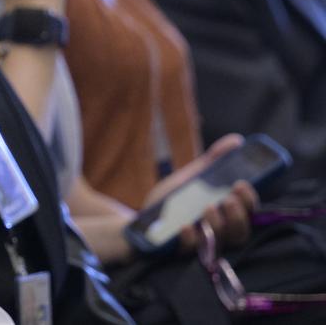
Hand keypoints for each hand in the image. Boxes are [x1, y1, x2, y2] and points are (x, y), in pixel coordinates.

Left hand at [144, 134, 258, 253]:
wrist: (142, 219)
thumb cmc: (174, 201)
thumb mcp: (193, 178)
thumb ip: (214, 161)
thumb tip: (236, 140)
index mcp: (225, 215)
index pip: (250, 213)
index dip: (250, 201)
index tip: (241, 184)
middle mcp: (219, 233)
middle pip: (240, 233)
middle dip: (238, 215)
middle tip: (227, 199)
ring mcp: (201, 245)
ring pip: (220, 242)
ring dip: (217, 224)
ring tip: (207, 207)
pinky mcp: (180, 252)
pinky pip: (191, 250)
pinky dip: (190, 238)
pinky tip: (185, 225)